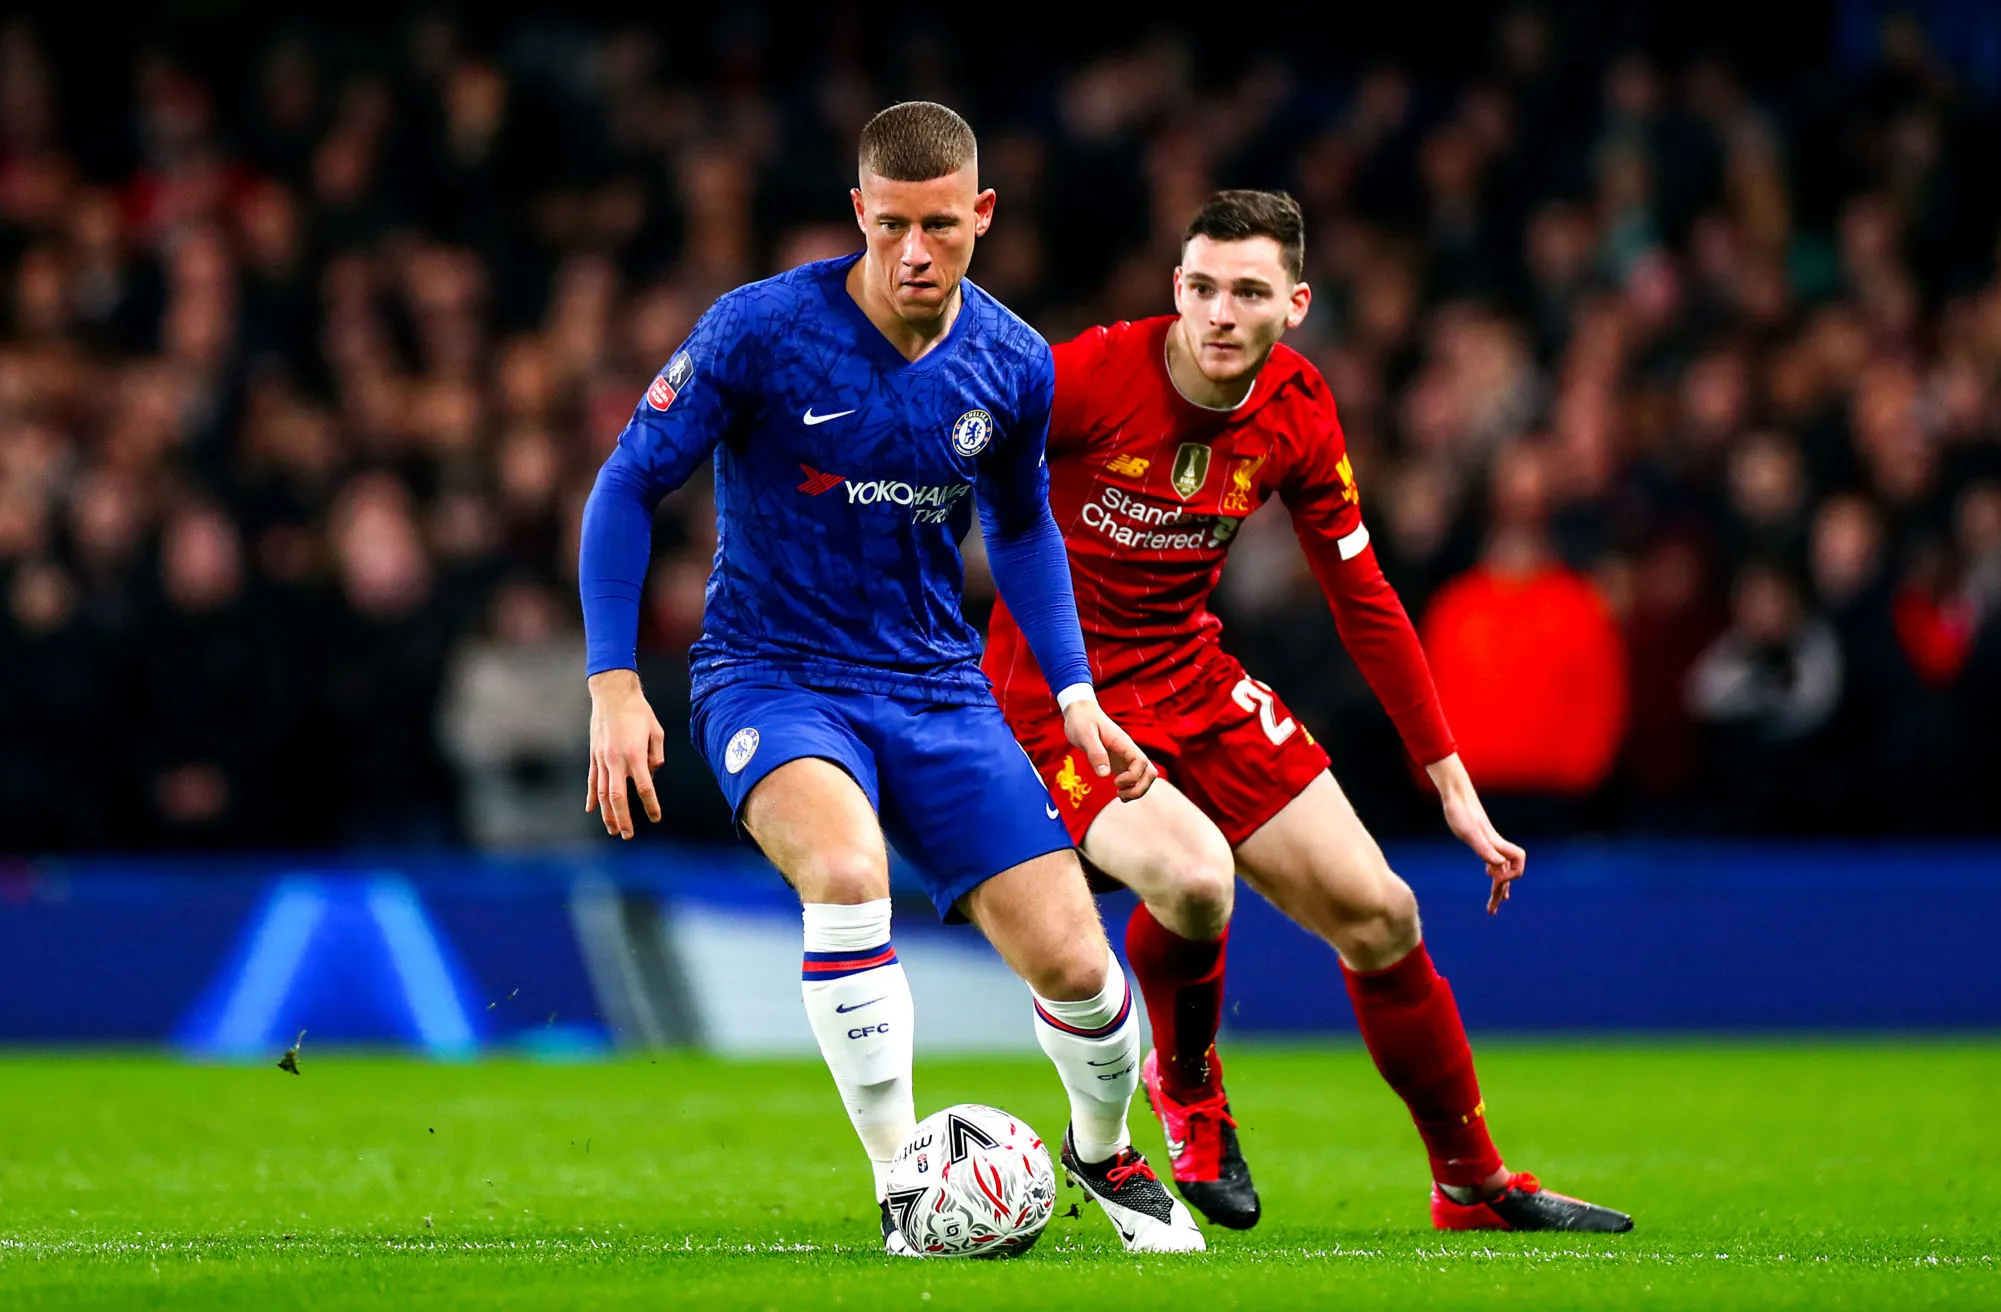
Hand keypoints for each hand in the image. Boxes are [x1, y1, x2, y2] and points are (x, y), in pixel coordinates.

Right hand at [587, 669, 666, 839]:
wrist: (612, 694)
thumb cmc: (638, 711)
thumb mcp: (656, 730)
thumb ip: (656, 753)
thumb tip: (652, 772)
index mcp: (634, 754)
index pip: (644, 787)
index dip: (650, 805)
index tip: (655, 818)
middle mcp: (616, 760)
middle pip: (618, 797)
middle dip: (623, 818)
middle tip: (628, 835)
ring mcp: (602, 759)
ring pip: (602, 793)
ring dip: (606, 813)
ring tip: (612, 829)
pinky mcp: (594, 755)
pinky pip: (592, 780)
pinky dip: (591, 797)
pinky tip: (591, 810)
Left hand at [1061, 695, 1156, 800]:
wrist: (1080, 712)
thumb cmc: (1082, 721)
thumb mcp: (1085, 735)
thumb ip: (1095, 753)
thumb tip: (1104, 775)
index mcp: (1124, 743)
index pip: (1141, 762)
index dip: (1132, 777)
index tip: (1114, 782)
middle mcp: (1129, 751)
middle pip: (1150, 772)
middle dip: (1140, 788)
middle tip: (1120, 795)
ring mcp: (1125, 757)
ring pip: (1145, 776)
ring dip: (1138, 790)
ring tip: (1120, 796)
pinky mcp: (1119, 762)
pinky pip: (1134, 777)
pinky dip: (1131, 788)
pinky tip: (1119, 793)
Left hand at [1424, 753, 1525, 913]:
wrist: (1454, 793)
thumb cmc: (1460, 811)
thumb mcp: (1469, 832)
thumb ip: (1484, 849)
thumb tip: (1498, 867)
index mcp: (1495, 844)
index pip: (1517, 862)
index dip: (1511, 874)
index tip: (1492, 878)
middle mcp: (1495, 845)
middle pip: (1507, 872)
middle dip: (1500, 892)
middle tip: (1491, 912)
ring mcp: (1488, 842)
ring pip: (1499, 868)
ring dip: (1497, 886)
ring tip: (1494, 904)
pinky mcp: (1479, 839)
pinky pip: (1492, 860)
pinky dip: (1493, 871)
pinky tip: (1489, 875)